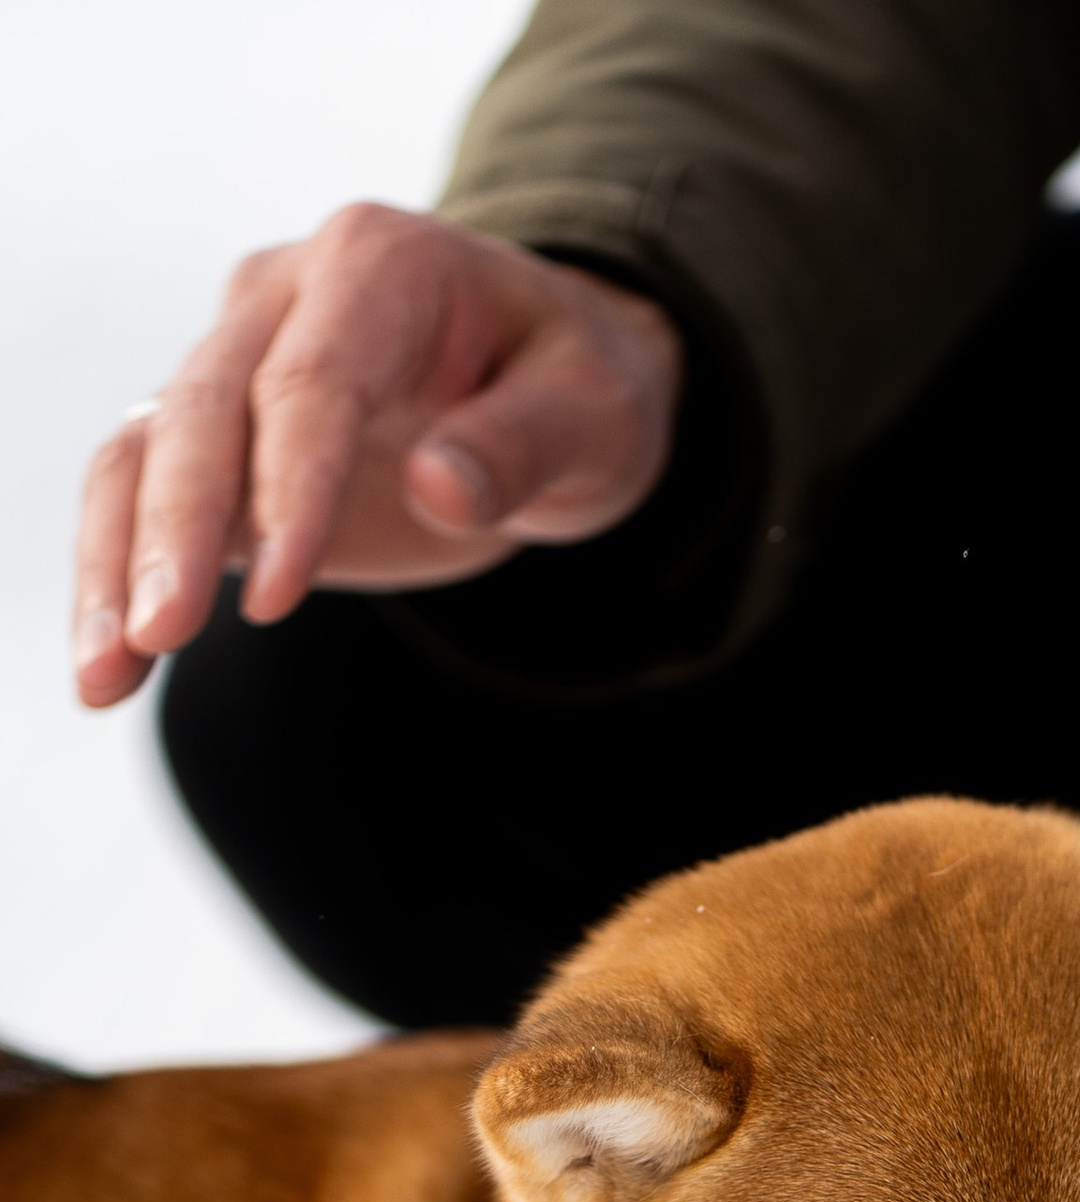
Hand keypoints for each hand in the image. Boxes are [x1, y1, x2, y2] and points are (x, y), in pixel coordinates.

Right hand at [74, 205, 683, 708]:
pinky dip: (120, 575)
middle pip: (204, 408)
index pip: (312, 379)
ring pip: (148, 450)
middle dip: (175, 526)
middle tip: (161, 636)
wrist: (547, 374)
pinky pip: (144, 495)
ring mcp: (240, 363)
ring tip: (105, 677)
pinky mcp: (227, 443)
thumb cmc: (577, 383)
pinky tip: (111, 670)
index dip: (289, 487)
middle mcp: (284, 297)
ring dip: (118, 561)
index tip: (278, 594)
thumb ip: (523, 446)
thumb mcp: (595, 410)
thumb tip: (440, 490)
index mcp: (377, 265)